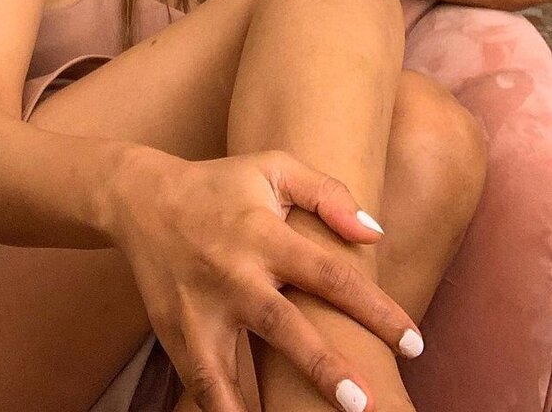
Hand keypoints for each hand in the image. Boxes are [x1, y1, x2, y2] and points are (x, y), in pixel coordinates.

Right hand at [108, 148, 421, 411]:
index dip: (375, 307)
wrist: (140, 198)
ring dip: (257, 407)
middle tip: (365, 403)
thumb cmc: (219, 185)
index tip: (415, 342)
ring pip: (229, 367)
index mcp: (262, 233)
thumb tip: (374, 232)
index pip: (327, 273)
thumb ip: (326, 193)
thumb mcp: (271, 169)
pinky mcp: (176, 331)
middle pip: (281, 324)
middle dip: (322, 366)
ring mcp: (199, 307)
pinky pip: (200, 382)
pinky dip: (222, 410)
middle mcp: (232, 272)